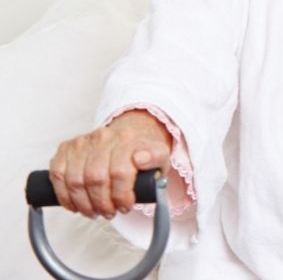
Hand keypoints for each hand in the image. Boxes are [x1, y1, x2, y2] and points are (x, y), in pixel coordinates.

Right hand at [48, 110, 171, 218]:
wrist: (130, 134)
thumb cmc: (143, 152)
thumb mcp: (160, 157)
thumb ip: (156, 158)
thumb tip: (141, 159)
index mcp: (128, 139)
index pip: (120, 172)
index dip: (121, 195)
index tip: (125, 206)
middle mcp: (104, 137)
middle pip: (96, 178)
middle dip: (102, 203)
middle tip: (109, 212)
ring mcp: (83, 142)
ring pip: (75, 179)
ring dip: (84, 203)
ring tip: (94, 211)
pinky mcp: (66, 148)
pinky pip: (57, 175)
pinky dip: (65, 195)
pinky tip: (76, 205)